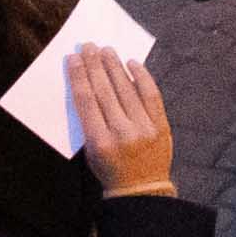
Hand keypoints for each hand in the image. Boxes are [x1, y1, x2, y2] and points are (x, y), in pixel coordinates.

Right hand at [63, 47, 175, 197]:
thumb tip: (87, 86)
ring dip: (115, 67)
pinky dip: (142, 77)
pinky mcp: (161, 125)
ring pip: (127, 90)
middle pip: (105, 91)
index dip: (79, 77)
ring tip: (107, 50)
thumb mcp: (91, 153)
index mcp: (100, 142)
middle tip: (89, 46)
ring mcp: (145, 128)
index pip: (86, 101)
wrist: (142, 190)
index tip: (74, 59)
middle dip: (95, 66)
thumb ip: (89, 123)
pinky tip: (132, 64)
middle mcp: (123, 133)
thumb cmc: (110, 170)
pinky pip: (152, 95)